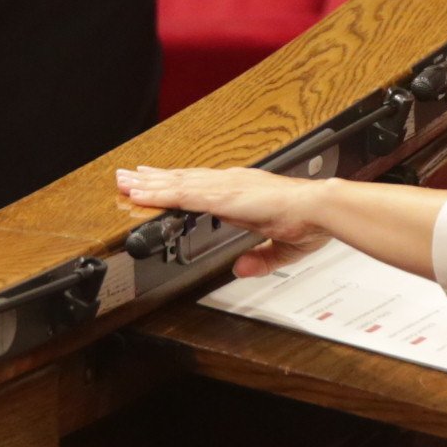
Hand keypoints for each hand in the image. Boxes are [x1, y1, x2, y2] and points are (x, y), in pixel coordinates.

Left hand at [112, 165, 331, 275]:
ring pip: (178, 184)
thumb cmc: (309, 221)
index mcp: (243, 192)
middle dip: (153, 179)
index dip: (176, 184)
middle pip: (183, 180)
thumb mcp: (280, 249)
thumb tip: (242, 269)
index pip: (201, 186)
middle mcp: (231, 184)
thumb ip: (259, 259)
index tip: (156, 181)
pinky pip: (184, 194)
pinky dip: (162, 193)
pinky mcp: (223, 196)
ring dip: (150, 184)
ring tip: (126, 182)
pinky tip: (144, 194)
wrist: (320, 209)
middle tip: (127, 177)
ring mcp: (225, 187)